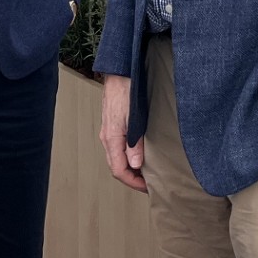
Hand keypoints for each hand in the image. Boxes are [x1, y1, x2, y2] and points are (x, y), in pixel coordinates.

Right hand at [101, 75, 146, 190]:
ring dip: (131, 168)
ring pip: (117, 158)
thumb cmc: (127, 90)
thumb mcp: (135, 117)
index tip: (148, 187)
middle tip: (150, 183)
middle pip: (117, 167)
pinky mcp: (112, 125)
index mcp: (111, 138)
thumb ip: (135, 141)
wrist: (120, 70)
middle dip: (132, 178)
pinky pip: (118, 147)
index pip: (119, 170)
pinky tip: (139, 154)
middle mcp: (107, 137)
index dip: (133, 182)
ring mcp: (108, 131)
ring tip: (147, 171)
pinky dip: (128, 156)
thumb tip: (135, 164)